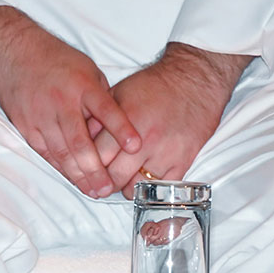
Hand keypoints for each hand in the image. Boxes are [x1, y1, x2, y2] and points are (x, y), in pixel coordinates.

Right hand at [0, 6, 140, 197]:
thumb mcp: (87, 70)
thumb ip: (101, 98)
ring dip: (77, 174)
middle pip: (79, 141)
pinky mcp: (26, 124)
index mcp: (83, 86)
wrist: (13, 54)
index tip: (135, 146)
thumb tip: (116, 127)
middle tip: (107, 188)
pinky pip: (44, 151)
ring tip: (93, 190)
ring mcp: (40, 115)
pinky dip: (58, 166)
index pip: (106, 110)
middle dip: (95, 168)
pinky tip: (71, 177)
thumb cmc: (56, 61)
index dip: (121, 129)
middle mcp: (61, 102)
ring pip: (61, 151)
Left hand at [96, 43, 247, 196]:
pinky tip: (140, 184)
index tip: (81, 170)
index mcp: (125, 122)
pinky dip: (149, 190)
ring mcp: (165, 153)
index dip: (86, 165)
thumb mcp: (117, 93)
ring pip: (137, 185)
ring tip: (118, 183)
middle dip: (102, 181)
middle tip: (97, 182)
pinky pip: (163, 187)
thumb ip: (98, 117)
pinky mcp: (183, 161)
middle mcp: (144, 141)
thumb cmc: (153, 86)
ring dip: (124, 187)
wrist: (192, 82)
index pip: (97, 155)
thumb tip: (81, 137)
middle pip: (114, 175)